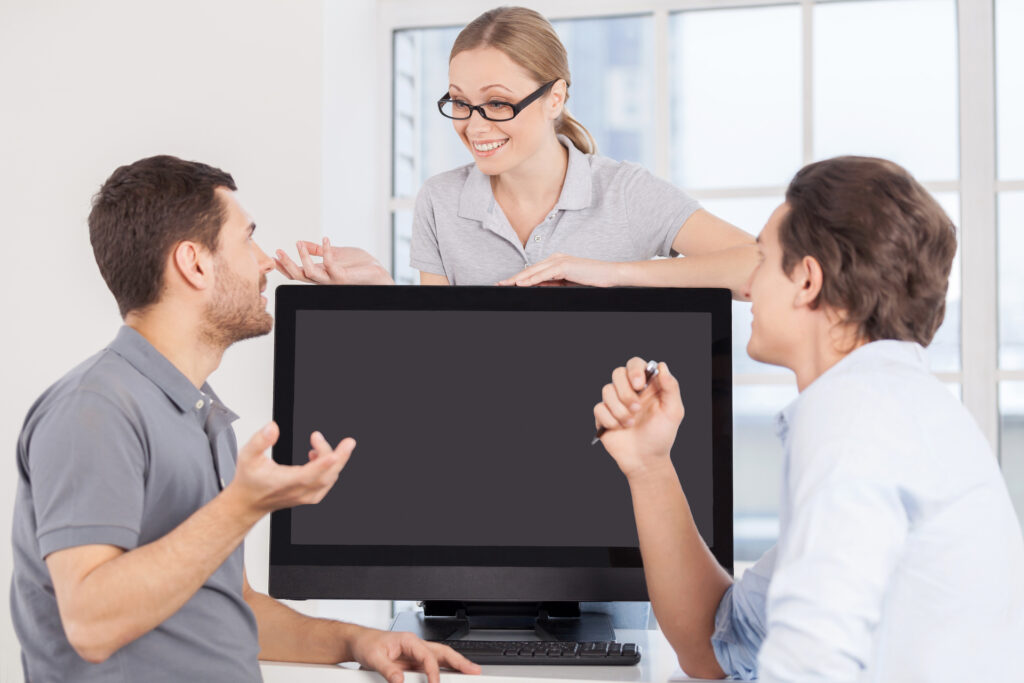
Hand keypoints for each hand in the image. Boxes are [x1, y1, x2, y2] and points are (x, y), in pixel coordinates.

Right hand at [227, 422, 354, 516]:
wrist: (249, 502)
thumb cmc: (250, 480)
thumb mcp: (247, 456)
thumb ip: (260, 440)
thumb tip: (272, 427)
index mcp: (284, 482)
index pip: (308, 475)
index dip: (323, 464)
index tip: (334, 454)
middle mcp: (298, 491)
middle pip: (327, 476)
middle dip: (340, 457)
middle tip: (348, 442)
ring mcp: (306, 496)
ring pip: (330, 479)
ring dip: (334, 459)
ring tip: (317, 440)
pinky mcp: (310, 496)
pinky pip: (327, 482)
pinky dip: (330, 468)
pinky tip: (318, 455)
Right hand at [275, 238, 394, 284]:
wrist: (378, 273)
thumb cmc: (360, 265)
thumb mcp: (336, 253)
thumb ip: (319, 250)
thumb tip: (301, 242)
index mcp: (321, 275)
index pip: (298, 273)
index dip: (284, 266)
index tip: (273, 255)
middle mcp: (324, 280)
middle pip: (299, 276)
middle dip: (287, 264)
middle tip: (277, 251)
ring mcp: (333, 281)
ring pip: (310, 273)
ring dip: (303, 257)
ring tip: (298, 243)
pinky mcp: (343, 278)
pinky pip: (330, 264)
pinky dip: (326, 251)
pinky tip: (326, 238)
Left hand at [349, 628, 480, 682]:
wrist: (359, 643)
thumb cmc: (367, 644)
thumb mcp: (374, 658)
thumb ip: (388, 671)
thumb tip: (400, 681)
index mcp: (409, 640)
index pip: (428, 656)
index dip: (433, 671)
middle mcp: (415, 646)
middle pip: (443, 652)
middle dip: (460, 661)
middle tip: (474, 671)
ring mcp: (415, 654)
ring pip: (440, 658)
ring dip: (455, 666)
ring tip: (468, 673)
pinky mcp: (413, 663)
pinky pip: (432, 667)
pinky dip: (443, 672)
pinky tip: (449, 677)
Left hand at [496, 253, 622, 286]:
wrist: (609, 276)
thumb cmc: (592, 280)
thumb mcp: (568, 284)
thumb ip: (552, 284)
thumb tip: (536, 288)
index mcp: (556, 261)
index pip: (533, 271)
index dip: (518, 277)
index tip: (506, 284)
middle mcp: (556, 258)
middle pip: (530, 270)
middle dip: (513, 278)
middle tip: (499, 284)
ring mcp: (560, 260)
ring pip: (534, 271)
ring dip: (518, 278)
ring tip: (505, 285)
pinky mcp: (564, 265)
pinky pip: (544, 274)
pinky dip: (532, 279)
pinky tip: (522, 284)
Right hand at [594, 358, 683, 479]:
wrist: (645, 460)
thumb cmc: (661, 436)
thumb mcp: (673, 411)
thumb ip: (670, 387)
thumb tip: (661, 365)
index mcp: (646, 386)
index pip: (635, 364)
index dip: (634, 370)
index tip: (639, 385)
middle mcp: (629, 391)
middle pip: (617, 373)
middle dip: (626, 392)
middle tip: (637, 410)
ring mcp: (615, 402)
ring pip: (606, 390)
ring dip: (619, 409)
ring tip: (630, 424)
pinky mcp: (603, 415)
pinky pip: (599, 408)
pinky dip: (610, 419)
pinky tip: (619, 429)